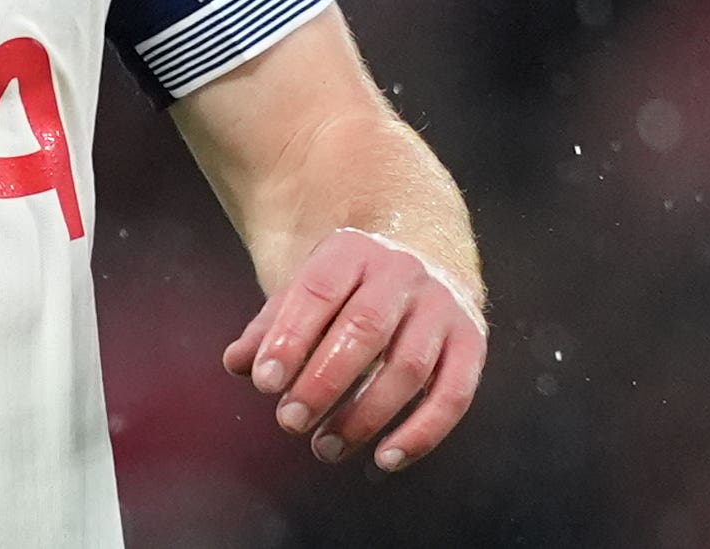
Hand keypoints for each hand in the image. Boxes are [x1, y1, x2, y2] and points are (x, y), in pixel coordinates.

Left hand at [222, 227, 485, 472]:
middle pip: (365, 329)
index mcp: (352, 250)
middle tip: (289, 421)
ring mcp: (442, 306)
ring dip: (364, 416)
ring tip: (324, 447)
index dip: (289, 338)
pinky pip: (453, 395)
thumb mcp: (306, 293)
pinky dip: (422, 433)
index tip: (263, 382)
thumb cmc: (347, 291)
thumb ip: (270, 327)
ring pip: (408, 368)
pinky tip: (385, 458)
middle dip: (323, 381)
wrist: (421, 261)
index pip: (317, 291)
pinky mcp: (472, 342)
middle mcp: (402, 272)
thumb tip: (236, 364)